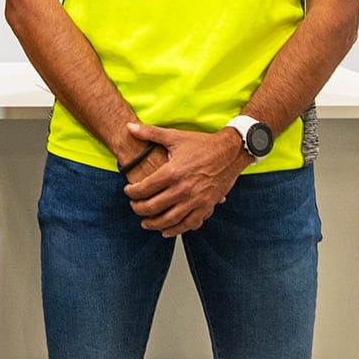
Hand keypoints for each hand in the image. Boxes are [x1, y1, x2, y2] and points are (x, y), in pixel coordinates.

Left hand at [122, 121, 245, 235]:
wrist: (231, 152)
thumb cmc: (202, 144)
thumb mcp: (175, 137)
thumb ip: (149, 133)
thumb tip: (128, 127)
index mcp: (172, 173)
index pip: (144, 189)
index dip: (132, 192)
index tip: (128, 192)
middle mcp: (183, 190)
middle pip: (153, 207)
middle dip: (139, 209)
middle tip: (134, 207)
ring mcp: (196, 200)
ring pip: (170, 220)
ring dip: (155, 224)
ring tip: (145, 223)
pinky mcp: (207, 206)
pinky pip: (190, 224)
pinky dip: (177, 229)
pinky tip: (168, 230)